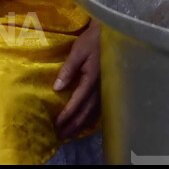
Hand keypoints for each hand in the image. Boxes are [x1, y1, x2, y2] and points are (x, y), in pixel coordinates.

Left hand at [53, 19, 100, 140]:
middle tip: (60, 136)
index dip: (66, 115)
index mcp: (92, 79)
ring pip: (94, 113)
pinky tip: (85, 122)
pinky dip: (91, 118)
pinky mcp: (109, 87)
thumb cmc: (94, 39)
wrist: (113, 32)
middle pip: (86, 112)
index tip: (55, 125)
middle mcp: (101, 87)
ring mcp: (107, 88)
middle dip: (72, 125)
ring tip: (70, 133)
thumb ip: (68, 69)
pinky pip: (100, 107)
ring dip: (81, 124)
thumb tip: (57, 88)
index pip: (77, 102)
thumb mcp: (78, 50)